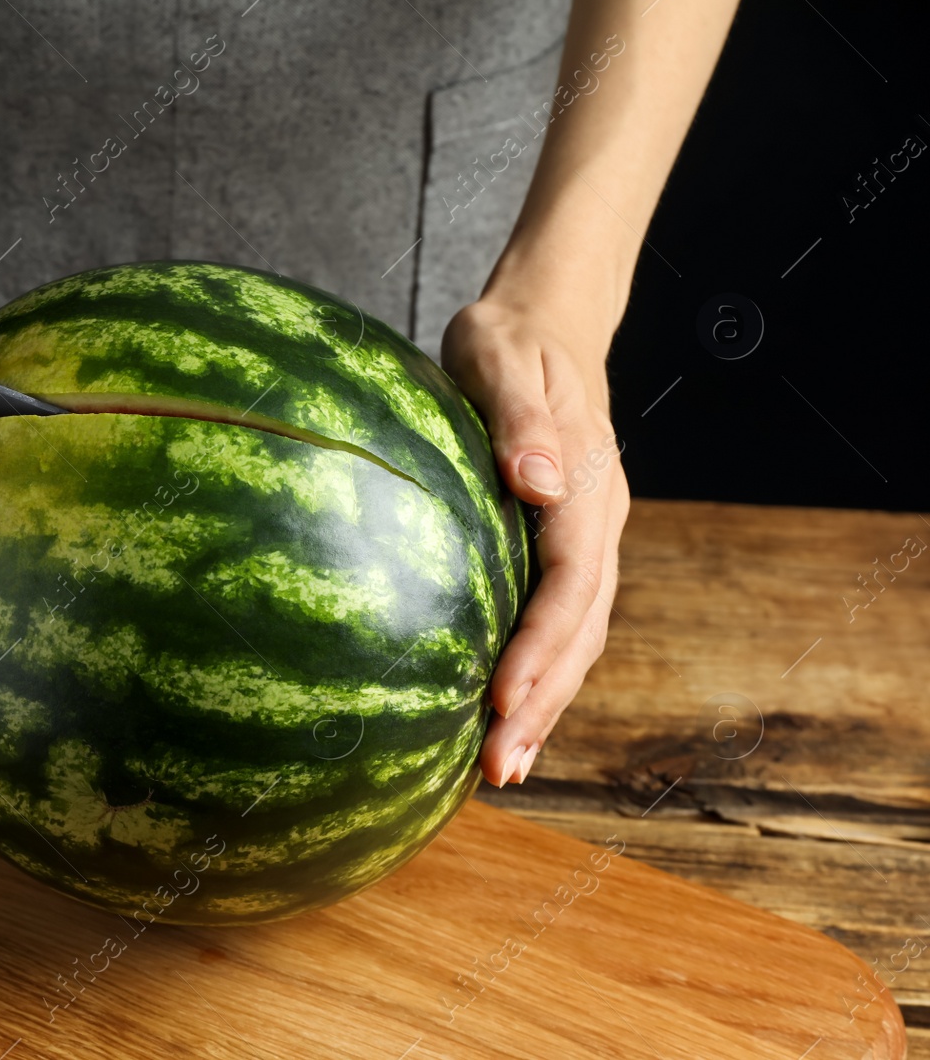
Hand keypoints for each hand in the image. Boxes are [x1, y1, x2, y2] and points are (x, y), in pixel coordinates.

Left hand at [442, 294, 628, 787]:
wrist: (545, 324)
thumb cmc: (508, 337)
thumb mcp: (499, 354)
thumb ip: (519, 416)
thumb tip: (533, 479)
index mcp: (586, 484)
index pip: (569, 581)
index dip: (540, 646)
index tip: (501, 699)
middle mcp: (596, 523)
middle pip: (580, 629)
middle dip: (542, 704)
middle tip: (496, 770)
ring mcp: (586, 541)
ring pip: (577, 639)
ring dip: (545, 707)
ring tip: (500, 770)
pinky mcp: (564, 548)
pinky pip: (561, 623)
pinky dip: (541, 678)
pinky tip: (507, 720)